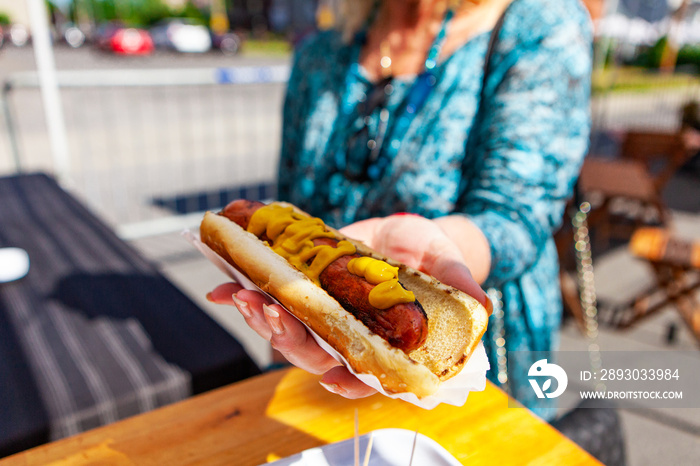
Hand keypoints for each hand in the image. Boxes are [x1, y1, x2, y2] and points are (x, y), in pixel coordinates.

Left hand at [207, 212, 489, 399]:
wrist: (408, 234)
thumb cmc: (434, 257)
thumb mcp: (450, 266)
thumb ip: (462, 287)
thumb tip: (484, 306)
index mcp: (381, 342)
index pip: (361, 372)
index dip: (345, 379)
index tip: (330, 376)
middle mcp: (345, 334)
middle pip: (311, 351)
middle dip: (286, 337)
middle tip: (267, 312)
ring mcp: (320, 311)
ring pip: (285, 328)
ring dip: (260, 316)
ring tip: (242, 294)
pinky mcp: (302, 286)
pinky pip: (268, 296)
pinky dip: (241, 290)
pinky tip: (221, 284)